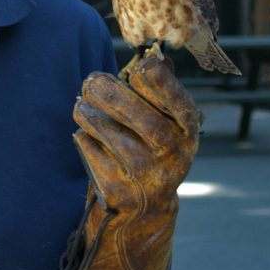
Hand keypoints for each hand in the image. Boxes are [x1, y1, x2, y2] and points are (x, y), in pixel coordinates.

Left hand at [69, 54, 202, 269]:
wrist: (142, 212)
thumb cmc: (145, 149)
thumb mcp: (159, 122)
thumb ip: (153, 92)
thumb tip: (152, 58)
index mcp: (186, 131)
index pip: (179, 102)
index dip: (160, 81)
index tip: (142, 67)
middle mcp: (173, 155)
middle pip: (140, 116)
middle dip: (110, 93)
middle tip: (91, 81)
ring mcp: (147, 177)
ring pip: (110, 133)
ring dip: (90, 114)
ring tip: (83, 108)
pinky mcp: (120, 192)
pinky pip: (92, 151)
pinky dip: (84, 139)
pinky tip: (87, 138)